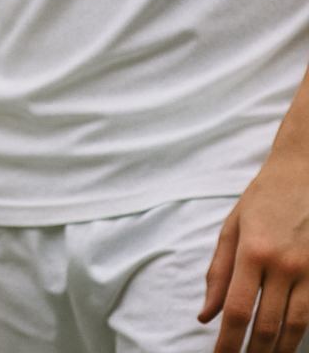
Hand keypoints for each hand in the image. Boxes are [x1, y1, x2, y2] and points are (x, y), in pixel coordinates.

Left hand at [200, 149, 308, 351]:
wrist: (304, 170)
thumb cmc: (263, 198)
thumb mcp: (232, 226)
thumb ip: (218, 272)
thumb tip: (205, 315)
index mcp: (252, 250)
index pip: (237, 310)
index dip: (228, 343)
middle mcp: (283, 264)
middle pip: (268, 326)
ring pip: (296, 327)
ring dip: (280, 351)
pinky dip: (301, 332)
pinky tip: (289, 343)